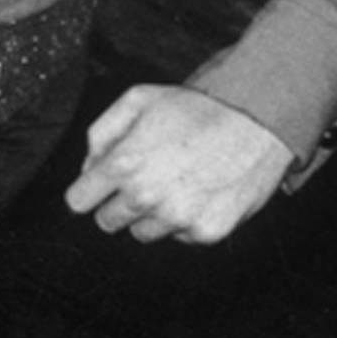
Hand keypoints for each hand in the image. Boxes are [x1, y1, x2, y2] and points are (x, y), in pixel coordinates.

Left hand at [63, 84, 292, 246]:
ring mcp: (178, 217)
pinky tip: (198, 193)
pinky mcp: (206, 231)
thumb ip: (101, 135)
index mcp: (124, 164)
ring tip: (175, 185)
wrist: (259, 121)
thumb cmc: (198, 108)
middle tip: (142, 182)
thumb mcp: (137, 100)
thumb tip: (88, 169)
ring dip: (151, 215)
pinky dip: (185, 221)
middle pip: (107, 222)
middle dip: (117, 204)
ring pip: (142, 233)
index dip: (87, 192)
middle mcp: (147, 195)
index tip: (98, 188)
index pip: (78, 202)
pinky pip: (179, 237)